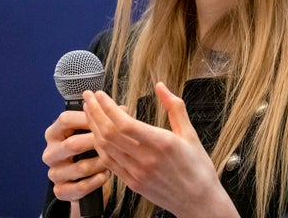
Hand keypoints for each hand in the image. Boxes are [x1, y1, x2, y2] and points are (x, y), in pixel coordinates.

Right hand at [42, 109, 110, 202]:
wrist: (79, 178)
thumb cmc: (86, 148)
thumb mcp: (89, 132)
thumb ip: (102, 119)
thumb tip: (122, 108)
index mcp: (53, 133)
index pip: (65, 119)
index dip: (87, 117)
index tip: (105, 118)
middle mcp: (50, 152)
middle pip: (72, 144)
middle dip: (95, 142)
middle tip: (113, 141)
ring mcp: (54, 172)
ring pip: (79, 167)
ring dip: (99, 163)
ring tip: (113, 160)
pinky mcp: (60, 190)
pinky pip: (79, 188)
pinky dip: (94, 182)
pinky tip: (105, 176)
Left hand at [82, 82, 237, 217]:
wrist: (199, 202)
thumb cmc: (198, 167)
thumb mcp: (190, 133)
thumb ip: (174, 107)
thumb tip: (161, 86)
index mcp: (161, 144)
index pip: (124, 123)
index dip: (108, 107)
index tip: (100, 94)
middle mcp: (146, 159)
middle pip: (109, 133)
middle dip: (94, 112)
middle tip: (88, 97)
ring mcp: (137, 173)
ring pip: (105, 148)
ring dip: (93, 127)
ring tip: (89, 112)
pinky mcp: (132, 183)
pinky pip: (109, 163)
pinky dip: (100, 146)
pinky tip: (97, 134)